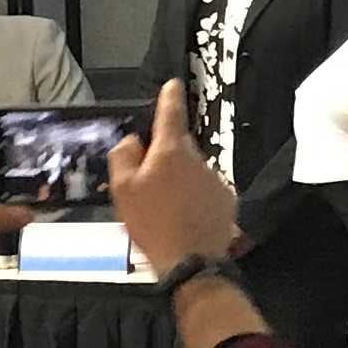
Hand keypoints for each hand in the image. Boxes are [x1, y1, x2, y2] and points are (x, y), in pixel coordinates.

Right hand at [108, 83, 237, 271]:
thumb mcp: (122, 189)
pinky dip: (194, 199)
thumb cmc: (152, 224)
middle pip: (178, 147)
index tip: (172, 85)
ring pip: (191, 171)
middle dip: (164, 158)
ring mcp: (214, 178)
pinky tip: (183, 219)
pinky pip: (204, 190)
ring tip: (165, 210)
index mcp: (170, 151)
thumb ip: (123, 156)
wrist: (191, 263)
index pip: (171, 112)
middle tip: (148, 185)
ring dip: (179, 182)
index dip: (169, 96)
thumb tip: (133, 140)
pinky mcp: (226, 199)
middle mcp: (197, 158)